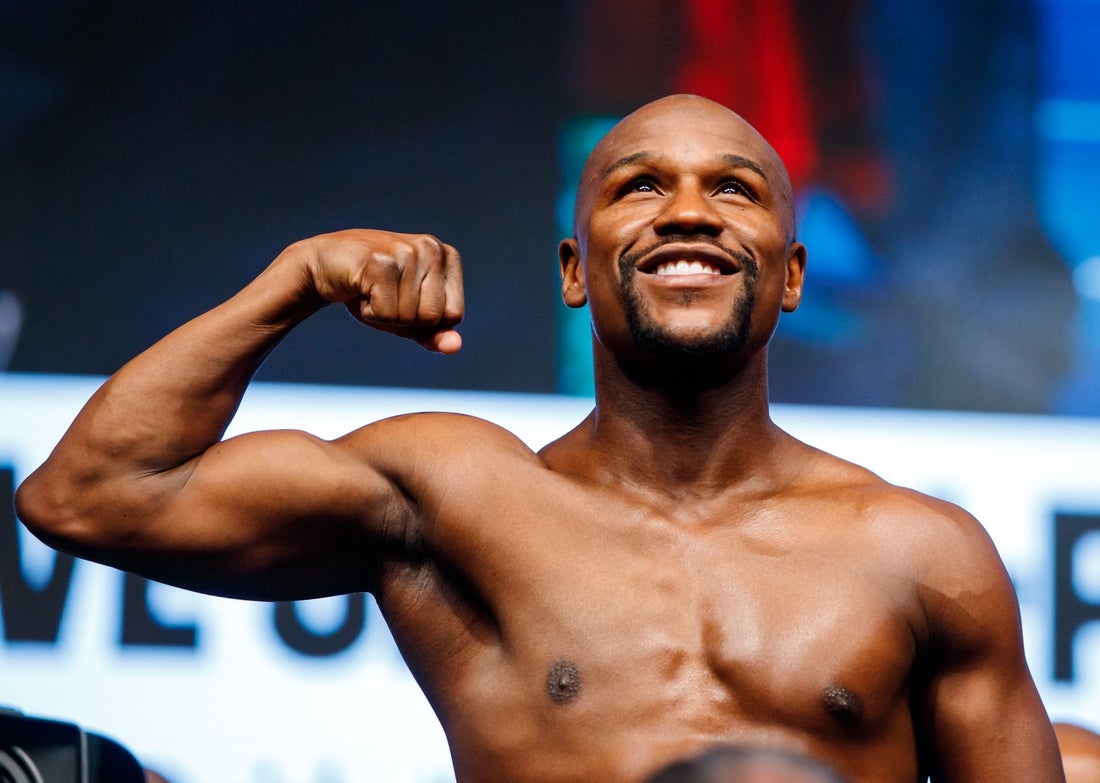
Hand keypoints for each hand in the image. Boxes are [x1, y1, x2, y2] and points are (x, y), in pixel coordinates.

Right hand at [297, 229, 464, 352]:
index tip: (403, 298)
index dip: (424, 320)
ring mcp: (406, 252)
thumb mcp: (409, 315)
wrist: (323, 265)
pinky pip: (386, 314)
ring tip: (371, 289)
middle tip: (384, 293)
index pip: (454, 315)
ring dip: (384, 315)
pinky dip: (369, 313)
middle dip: (404, 318)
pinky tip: (359, 288)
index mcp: (447, 256)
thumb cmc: (371, 290)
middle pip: (433, 318)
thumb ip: (434, 333)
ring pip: (408, 317)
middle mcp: (431, 248)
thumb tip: (454, 347)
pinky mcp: (381, 261)